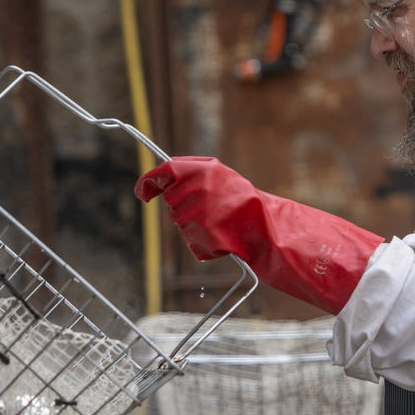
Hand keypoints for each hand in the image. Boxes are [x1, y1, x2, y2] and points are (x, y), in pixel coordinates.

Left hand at [135, 157, 383, 314]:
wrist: (270, 227)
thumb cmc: (249, 204)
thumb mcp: (224, 179)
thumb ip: (196, 177)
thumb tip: (164, 176)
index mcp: (202, 167)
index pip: (164, 170)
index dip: (148, 182)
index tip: (143, 192)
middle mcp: (195, 185)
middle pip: (173, 201)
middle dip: (186, 209)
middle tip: (214, 213)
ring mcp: (195, 210)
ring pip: (183, 224)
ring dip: (198, 229)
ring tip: (225, 226)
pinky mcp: (198, 232)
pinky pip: (194, 244)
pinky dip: (206, 246)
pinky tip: (225, 240)